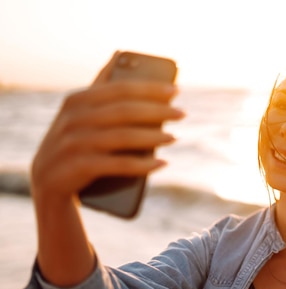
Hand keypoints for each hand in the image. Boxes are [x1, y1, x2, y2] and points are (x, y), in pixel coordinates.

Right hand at [30, 52, 183, 202]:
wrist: (47, 181)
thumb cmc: (74, 141)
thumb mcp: (81, 112)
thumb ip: (99, 87)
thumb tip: (118, 54)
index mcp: (77, 100)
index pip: (120, 89)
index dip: (150, 89)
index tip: (176, 90)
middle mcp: (74, 119)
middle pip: (125, 111)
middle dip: (158, 111)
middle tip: (182, 113)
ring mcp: (75, 143)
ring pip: (124, 137)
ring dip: (154, 137)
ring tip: (174, 137)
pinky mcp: (79, 167)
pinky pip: (118, 164)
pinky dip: (143, 165)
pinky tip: (162, 164)